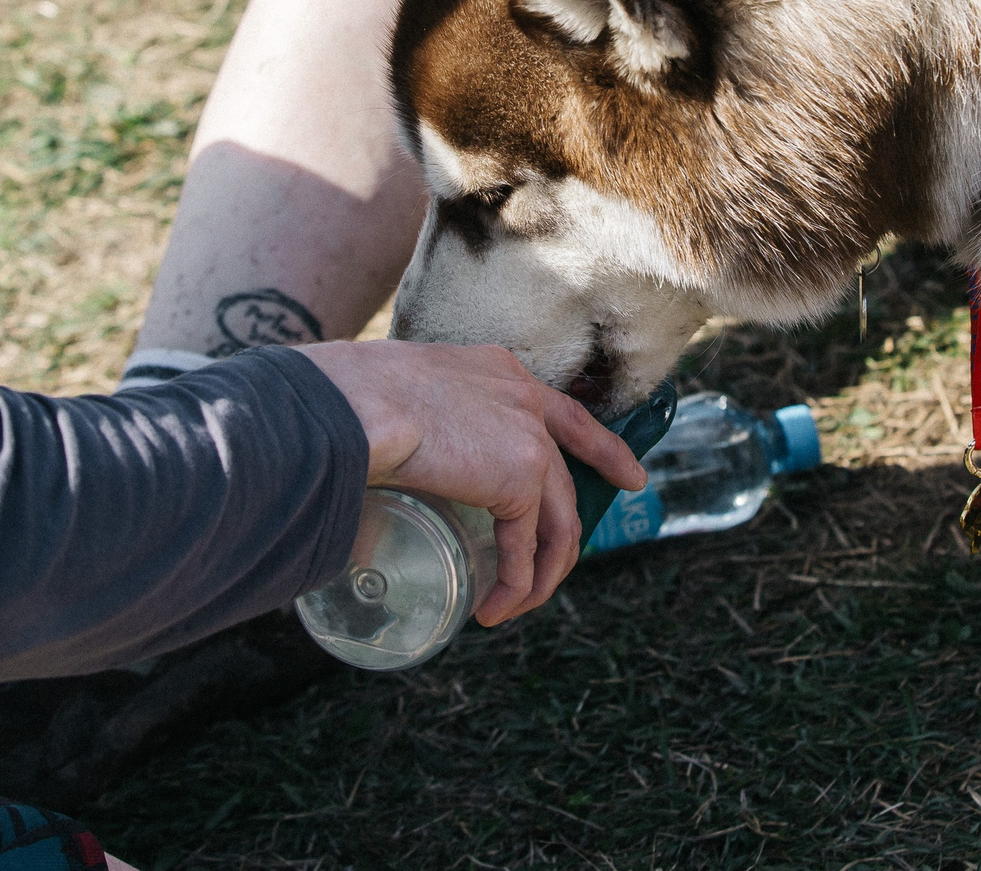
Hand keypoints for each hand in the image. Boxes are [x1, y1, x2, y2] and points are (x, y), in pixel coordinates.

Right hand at [295, 340, 644, 624]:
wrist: (358, 403)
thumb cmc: (351, 398)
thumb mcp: (400, 397)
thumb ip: (414, 428)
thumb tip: (383, 465)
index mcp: (499, 372)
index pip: (565, 415)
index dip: (601, 450)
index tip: (629, 476)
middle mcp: (525, 398)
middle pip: (568, 476)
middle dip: (571, 533)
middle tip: (558, 572)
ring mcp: (529, 437)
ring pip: (557, 521)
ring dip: (540, 574)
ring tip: (512, 607)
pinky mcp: (521, 477)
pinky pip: (526, 547)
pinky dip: (515, 584)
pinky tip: (494, 607)